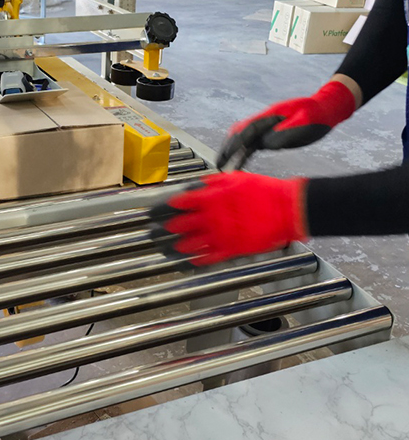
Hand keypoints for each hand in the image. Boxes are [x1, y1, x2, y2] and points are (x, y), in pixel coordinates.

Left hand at [148, 172, 307, 265]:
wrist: (287, 208)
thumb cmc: (263, 191)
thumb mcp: (233, 178)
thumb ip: (210, 183)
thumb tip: (193, 187)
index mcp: (210, 198)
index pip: (176, 203)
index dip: (161, 209)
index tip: (152, 213)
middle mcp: (211, 217)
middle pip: (177, 226)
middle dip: (162, 230)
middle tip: (152, 232)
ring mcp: (220, 235)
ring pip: (187, 245)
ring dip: (173, 248)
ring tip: (164, 249)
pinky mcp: (231, 249)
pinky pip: (207, 258)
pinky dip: (195, 260)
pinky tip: (188, 260)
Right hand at [216, 80, 356, 168]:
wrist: (327, 107)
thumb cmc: (318, 114)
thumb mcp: (306, 122)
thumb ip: (286, 133)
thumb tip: (267, 144)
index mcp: (270, 116)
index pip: (247, 130)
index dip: (236, 144)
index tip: (226, 157)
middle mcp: (265, 121)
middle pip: (239, 133)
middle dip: (227, 148)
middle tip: (218, 164)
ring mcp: (267, 127)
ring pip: (243, 139)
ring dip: (232, 151)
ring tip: (223, 166)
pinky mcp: (271, 134)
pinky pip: (253, 144)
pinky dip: (243, 153)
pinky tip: (239, 163)